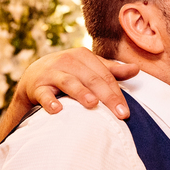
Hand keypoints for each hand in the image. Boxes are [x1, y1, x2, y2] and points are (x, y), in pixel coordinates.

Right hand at [0, 48, 136, 145]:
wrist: (33, 76)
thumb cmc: (68, 73)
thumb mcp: (88, 69)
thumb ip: (111, 70)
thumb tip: (136, 69)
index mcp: (83, 56)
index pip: (105, 76)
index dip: (116, 93)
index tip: (125, 112)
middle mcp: (68, 61)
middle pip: (91, 79)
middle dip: (107, 97)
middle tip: (119, 114)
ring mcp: (52, 73)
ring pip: (69, 82)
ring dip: (81, 93)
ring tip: (92, 104)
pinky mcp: (37, 86)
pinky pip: (44, 94)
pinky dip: (50, 101)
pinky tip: (57, 109)